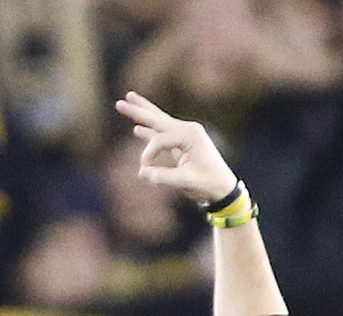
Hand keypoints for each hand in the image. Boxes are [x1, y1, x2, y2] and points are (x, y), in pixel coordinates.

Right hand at [116, 91, 238, 205]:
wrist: (223, 187)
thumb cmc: (208, 183)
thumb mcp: (186, 181)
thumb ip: (163, 176)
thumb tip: (142, 172)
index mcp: (190, 135)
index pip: (159, 139)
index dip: (148, 155)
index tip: (145, 170)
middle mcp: (187, 129)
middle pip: (157, 118)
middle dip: (138, 110)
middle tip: (120, 101)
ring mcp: (185, 135)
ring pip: (158, 122)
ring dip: (142, 114)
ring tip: (127, 101)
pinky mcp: (182, 144)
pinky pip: (162, 134)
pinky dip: (149, 131)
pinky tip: (138, 128)